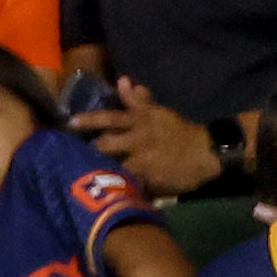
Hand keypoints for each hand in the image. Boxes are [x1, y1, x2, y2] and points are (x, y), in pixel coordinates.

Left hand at [84, 80, 231, 198]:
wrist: (207, 153)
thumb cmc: (180, 132)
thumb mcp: (158, 112)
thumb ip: (137, 99)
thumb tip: (122, 80)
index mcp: (139, 122)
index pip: (108, 118)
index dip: (88, 120)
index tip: (70, 123)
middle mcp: (138, 139)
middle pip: (108, 144)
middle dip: (92, 151)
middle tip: (75, 156)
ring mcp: (146, 161)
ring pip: (118, 166)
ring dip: (105, 171)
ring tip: (92, 178)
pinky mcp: (154, 180)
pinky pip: (136, 186)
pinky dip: (126, 190)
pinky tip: (116, 196)